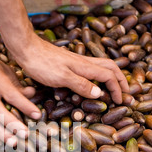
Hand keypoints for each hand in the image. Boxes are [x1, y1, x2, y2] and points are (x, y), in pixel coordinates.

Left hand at [12, 34, 129, 103]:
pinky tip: (92, 82)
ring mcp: (77, 62)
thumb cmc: (42, 64)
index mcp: (85, 66)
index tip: (120, 102)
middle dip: (120, 80)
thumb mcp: (62, 77)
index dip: (117, 89)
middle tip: (125, 93)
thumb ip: (81, 85)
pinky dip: (98, 76)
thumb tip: (100, 93)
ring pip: (102, 67)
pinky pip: (90, 69)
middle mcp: (84, 63)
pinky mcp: (69, 64)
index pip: (109, 76)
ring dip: (111, 77)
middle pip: (110, 68)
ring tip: (114, 88)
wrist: (26, 49)